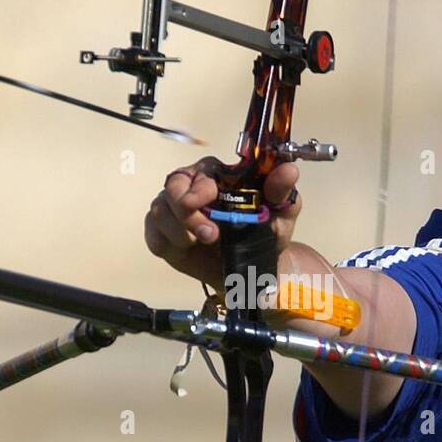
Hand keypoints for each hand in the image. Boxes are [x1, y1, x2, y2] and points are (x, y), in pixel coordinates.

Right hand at [144, 158, 301, 287]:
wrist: (251, 271)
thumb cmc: (264, 235)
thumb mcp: (281, 214)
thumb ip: (282, 191)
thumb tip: (289, 169)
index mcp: (219, 177)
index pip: (201, 169)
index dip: (200, 184)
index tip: (209, 199)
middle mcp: (192, 188)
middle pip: (173, 185)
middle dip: (186, 209)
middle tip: (209, 234)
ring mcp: (174, 211)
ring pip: (159, 209)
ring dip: (179, 229)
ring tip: (202, 243)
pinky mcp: (163, 234)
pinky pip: (152, 233)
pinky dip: (164, 240)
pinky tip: (183, 249)